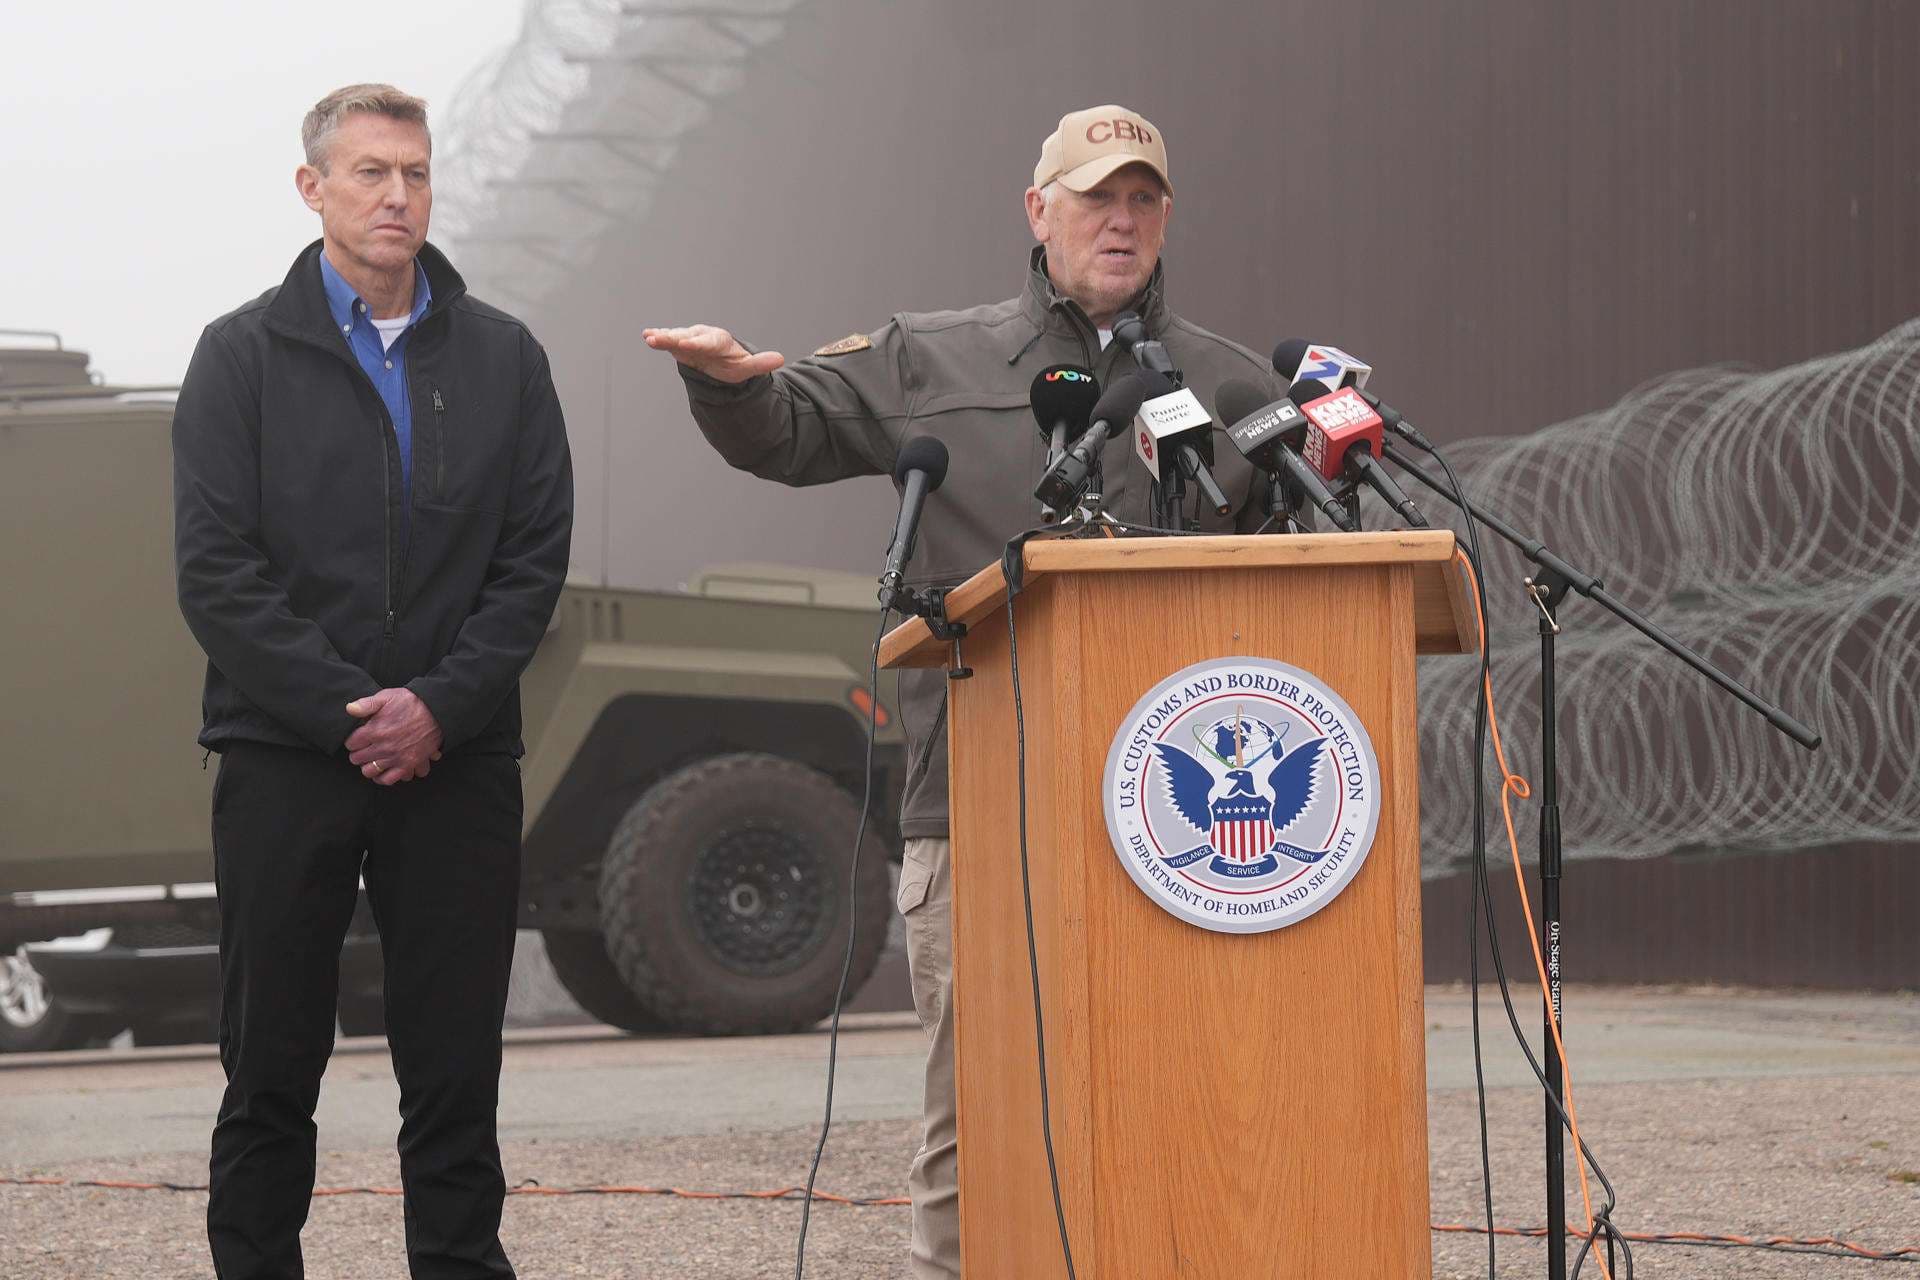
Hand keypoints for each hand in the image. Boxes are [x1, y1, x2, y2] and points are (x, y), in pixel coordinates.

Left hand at [345, 689, 443, 785]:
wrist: (437, 712)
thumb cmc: (412, 703)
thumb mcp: (387, 697)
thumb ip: (367, 704)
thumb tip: (349, 709)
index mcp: (374, 730)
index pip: (351, 744)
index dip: (352, 740)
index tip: (357, 738)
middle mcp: (383, 747)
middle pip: (357, 759)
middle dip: (358, 753)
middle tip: (364, 748)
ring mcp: (396, 758)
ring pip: (370, 772)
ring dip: (368, 766)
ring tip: (372, 760)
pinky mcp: (408, 764)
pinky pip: (389, 779)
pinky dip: (384, 778)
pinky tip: (384, 770)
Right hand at [642, 324, 784, 382]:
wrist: (722, 359)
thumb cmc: (734, 362)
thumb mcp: (747, 367)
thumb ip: (760, 363)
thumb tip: (781, 359)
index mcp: (718, 341)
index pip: (708, 342)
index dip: (697, 343)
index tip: (687, 344)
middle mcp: (701, 336)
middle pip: (687, 337)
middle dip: (675, 338)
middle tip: (662, 340)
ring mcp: (688, 339)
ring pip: (675, 337)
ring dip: (663, 337)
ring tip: (649, 338)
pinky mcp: (678, 344)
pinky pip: (668, 340)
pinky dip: (658, 338)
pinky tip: (646, 336)